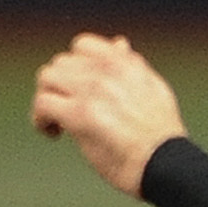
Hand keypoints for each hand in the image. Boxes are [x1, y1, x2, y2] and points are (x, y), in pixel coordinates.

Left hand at [31, 33, 187, 195]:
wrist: (167, 163)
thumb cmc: (161, 135)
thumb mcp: (153, 88)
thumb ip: (132, 65)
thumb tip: (119, 43)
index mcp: (125, 63)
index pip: (83, 45)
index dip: (74, 66)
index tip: (76, 88)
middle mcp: (107, 70)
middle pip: (60, 63)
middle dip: (58, 85)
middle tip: (63, 109)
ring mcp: (92, 91)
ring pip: (46, 78)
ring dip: (45, 98)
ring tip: (55, 121)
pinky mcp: (79, 115)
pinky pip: (42, 103)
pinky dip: (40, 118)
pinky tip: (52, 133)